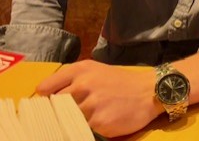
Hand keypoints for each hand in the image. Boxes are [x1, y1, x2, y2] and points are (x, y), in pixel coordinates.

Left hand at [36, 60, 161, 137]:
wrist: (150, 91)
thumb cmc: (121, 82)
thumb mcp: (96, 71)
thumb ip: (72, 80)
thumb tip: (46, 97)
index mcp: (80, 70)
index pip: (45, 88)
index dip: (46, 99)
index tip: (51, 105)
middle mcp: (83, 85)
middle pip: (54, 106)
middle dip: (60, 112)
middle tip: (73, 113)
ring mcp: (91, 104)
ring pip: (68, 120)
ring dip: (76, 121)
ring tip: (93, 115)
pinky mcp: (99, 122)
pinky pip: (83, 130)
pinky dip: (90, 129)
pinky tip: (103, 122)